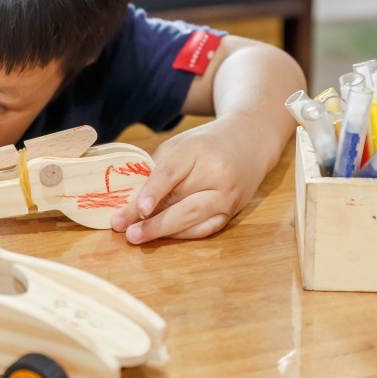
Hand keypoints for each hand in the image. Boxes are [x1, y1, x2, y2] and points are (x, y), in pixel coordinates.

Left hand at [110, 117, 271, 243]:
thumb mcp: (179, 146)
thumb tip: (131, 204)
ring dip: (163, 231)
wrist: (250, 141)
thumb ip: (157, 171)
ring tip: (137, 237)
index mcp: (197, 150)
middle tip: (126, 231)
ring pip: (193, 219)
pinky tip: (162, 236)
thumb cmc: (205, 144)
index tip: (138, 209)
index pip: (171, 173)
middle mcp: (216, 173)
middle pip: (182, 202)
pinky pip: (204, 228)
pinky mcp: (233, 211)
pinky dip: (181, 234)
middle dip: (152, 221)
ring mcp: (227, 195)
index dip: (153, 192)